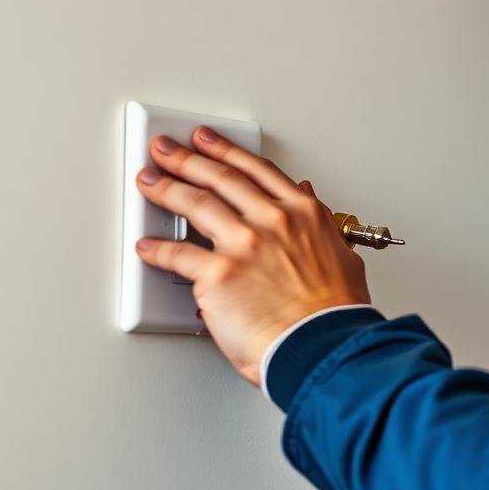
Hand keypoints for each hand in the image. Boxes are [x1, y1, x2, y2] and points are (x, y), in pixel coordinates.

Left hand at [134, 126, 371, 387]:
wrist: (323, 348)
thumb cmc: (334, 316)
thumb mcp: (342, 258)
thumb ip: (321, 228)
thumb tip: (311, 206)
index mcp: (303, 214)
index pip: (256, 170)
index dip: (226, 151)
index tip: (207, 140)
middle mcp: (272, 220)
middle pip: (220, 178)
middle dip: (186, 158)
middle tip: (165, 148)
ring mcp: (243, 244)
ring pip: (195, 203)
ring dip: (165, 188)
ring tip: (148, 181)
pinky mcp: (218, 274)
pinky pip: (177, 255)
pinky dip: (157, 249)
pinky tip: (146, 245)